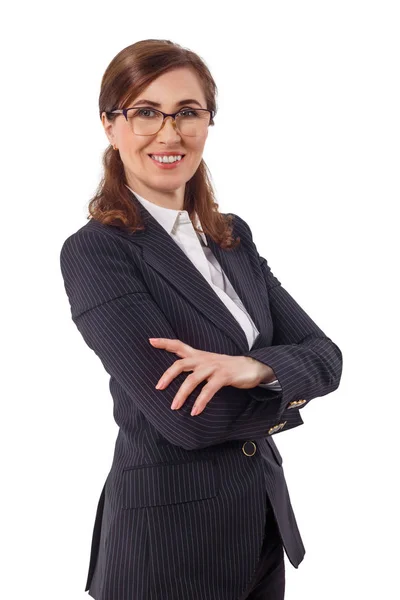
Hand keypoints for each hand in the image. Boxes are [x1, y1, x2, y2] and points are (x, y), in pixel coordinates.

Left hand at [149, 338, 275, 415]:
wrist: (252, 367)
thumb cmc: (228, 368)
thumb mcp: (209, 364)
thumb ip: (196, 367)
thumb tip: (179, 377)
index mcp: (199, 355)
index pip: (179, 345)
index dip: (165, 342)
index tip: (151, 340)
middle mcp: (204, 359)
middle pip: (180, 364)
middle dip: (167, 375)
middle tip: (158, 388)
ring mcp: (214, 367)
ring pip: (192, 379)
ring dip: (182, 394)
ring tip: (174, 407)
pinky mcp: (224, 376)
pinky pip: (208, 390)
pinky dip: (200, 401)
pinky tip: (195, 411)